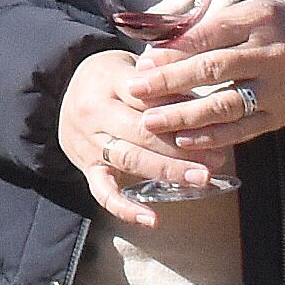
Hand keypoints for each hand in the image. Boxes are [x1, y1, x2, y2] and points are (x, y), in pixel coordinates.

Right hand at [58, 44, 225, 223]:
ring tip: (202, 178)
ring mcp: (87, 142)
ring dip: (168, 171)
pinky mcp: (85, 166)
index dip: (182, 111)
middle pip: (141, 131)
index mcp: (106, 81)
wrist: (67, 92)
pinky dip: (125, 208)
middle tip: (218, 157)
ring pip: (129, 159)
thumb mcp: (131, 64)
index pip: (149, 98)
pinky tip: (152, 220)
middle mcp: (92, 112)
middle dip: (182, 146)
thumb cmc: (111, 78)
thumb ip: (162, 78)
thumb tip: (201, 101)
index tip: (214, 122)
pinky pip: (102, 191)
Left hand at [130, 0, 284, 147]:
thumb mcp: (239, 16)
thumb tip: (152, 56)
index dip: (173, 51)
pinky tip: (183, 140)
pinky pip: (244, 130)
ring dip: (185, 115)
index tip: (142, 64)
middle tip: (136, 91)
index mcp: (258, 22)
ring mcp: (278, 89)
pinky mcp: (281, 115)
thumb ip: (200, 34)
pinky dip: (212, 137)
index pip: (208, 36)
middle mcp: (271, 56)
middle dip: (171, 82)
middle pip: (214, 69)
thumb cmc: (266, 28)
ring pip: (227, 105)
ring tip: (151, 122)